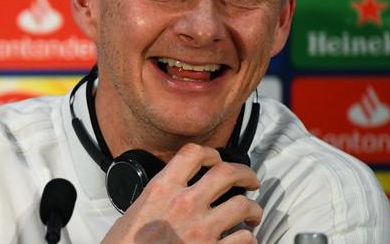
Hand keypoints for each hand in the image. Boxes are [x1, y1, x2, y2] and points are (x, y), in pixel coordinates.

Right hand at [101, 143, 261, 243]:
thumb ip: (160, 196)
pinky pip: (243, 239)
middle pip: (227, 173)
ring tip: (253, 213)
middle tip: (250, 180)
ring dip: (253, 209)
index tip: (215, 160)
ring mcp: (201, 229)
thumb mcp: (137, 210)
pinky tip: (244, 239)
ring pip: (243, 205)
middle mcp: (185, 204)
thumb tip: (175, 192)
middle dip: (245, 174)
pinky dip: (248, 239)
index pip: (193, 154)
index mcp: (162, 189)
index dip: (210, 153)